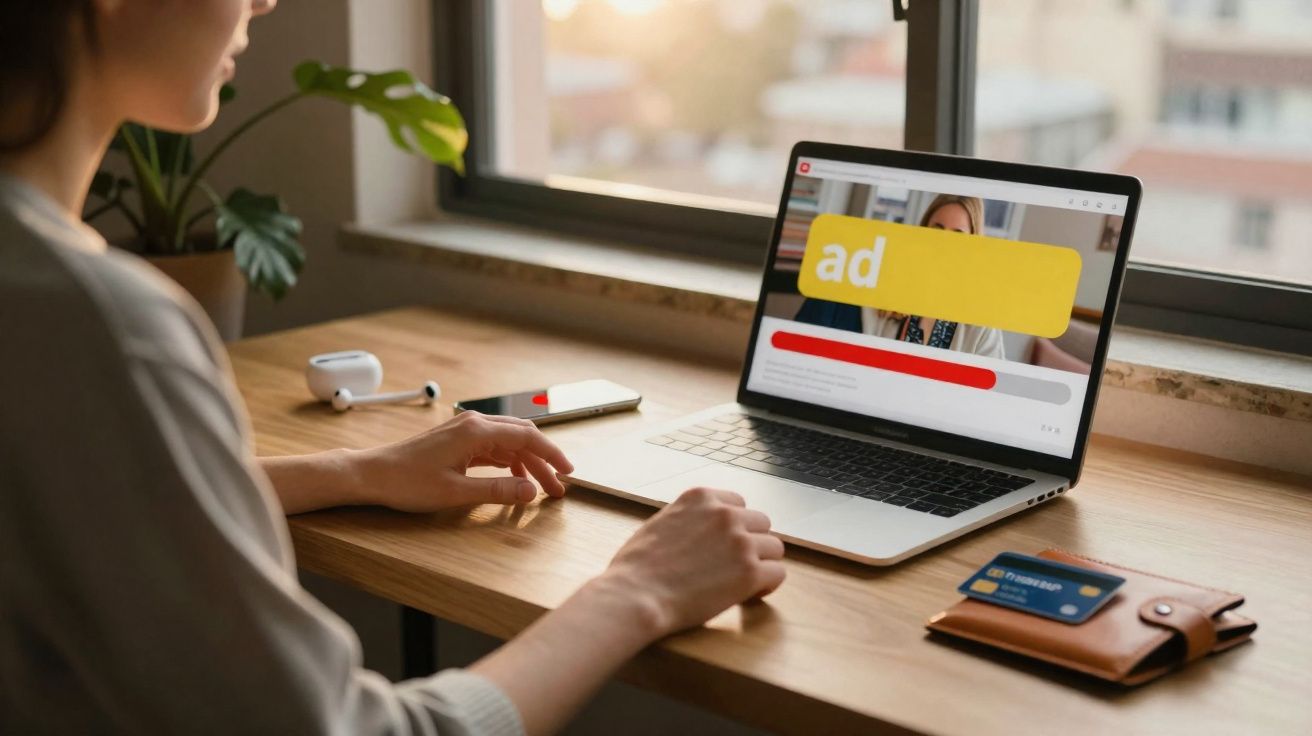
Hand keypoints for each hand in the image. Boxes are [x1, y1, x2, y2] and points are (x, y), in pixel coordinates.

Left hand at [355, 411, 573, 511]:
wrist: (372, 474)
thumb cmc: (408, 482)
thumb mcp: (456, 492)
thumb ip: (498, 490)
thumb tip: (532, 491)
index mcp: (476, 431)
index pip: (527, 437)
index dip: (552, 455)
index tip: (568, 472)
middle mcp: (474, 424)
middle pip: (522, 438)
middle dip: (543, 462)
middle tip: (558, 488)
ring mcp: (465, 431)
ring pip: (509, 443)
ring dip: (527, 464)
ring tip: (540, 488)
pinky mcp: (458, 441)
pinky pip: (493, 448)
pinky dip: (509, 462)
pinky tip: (515, 478)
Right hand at [593, 487, 785, 636]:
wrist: (635, 596)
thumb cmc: (636, 568)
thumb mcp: (660, 523)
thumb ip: (688, 519)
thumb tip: (701, 530)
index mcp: (701, 497)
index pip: (739, 503)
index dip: (735, 526)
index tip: (725, 545)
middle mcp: (725, 514)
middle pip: (761, 523)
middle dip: (751, 543)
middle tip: (733, 566)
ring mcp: (740, 542)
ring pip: (774, 548)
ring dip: (761, 564)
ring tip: (741, 582)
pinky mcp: (750, 572)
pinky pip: (778, 574)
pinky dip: (766, 585)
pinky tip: (749, 594)